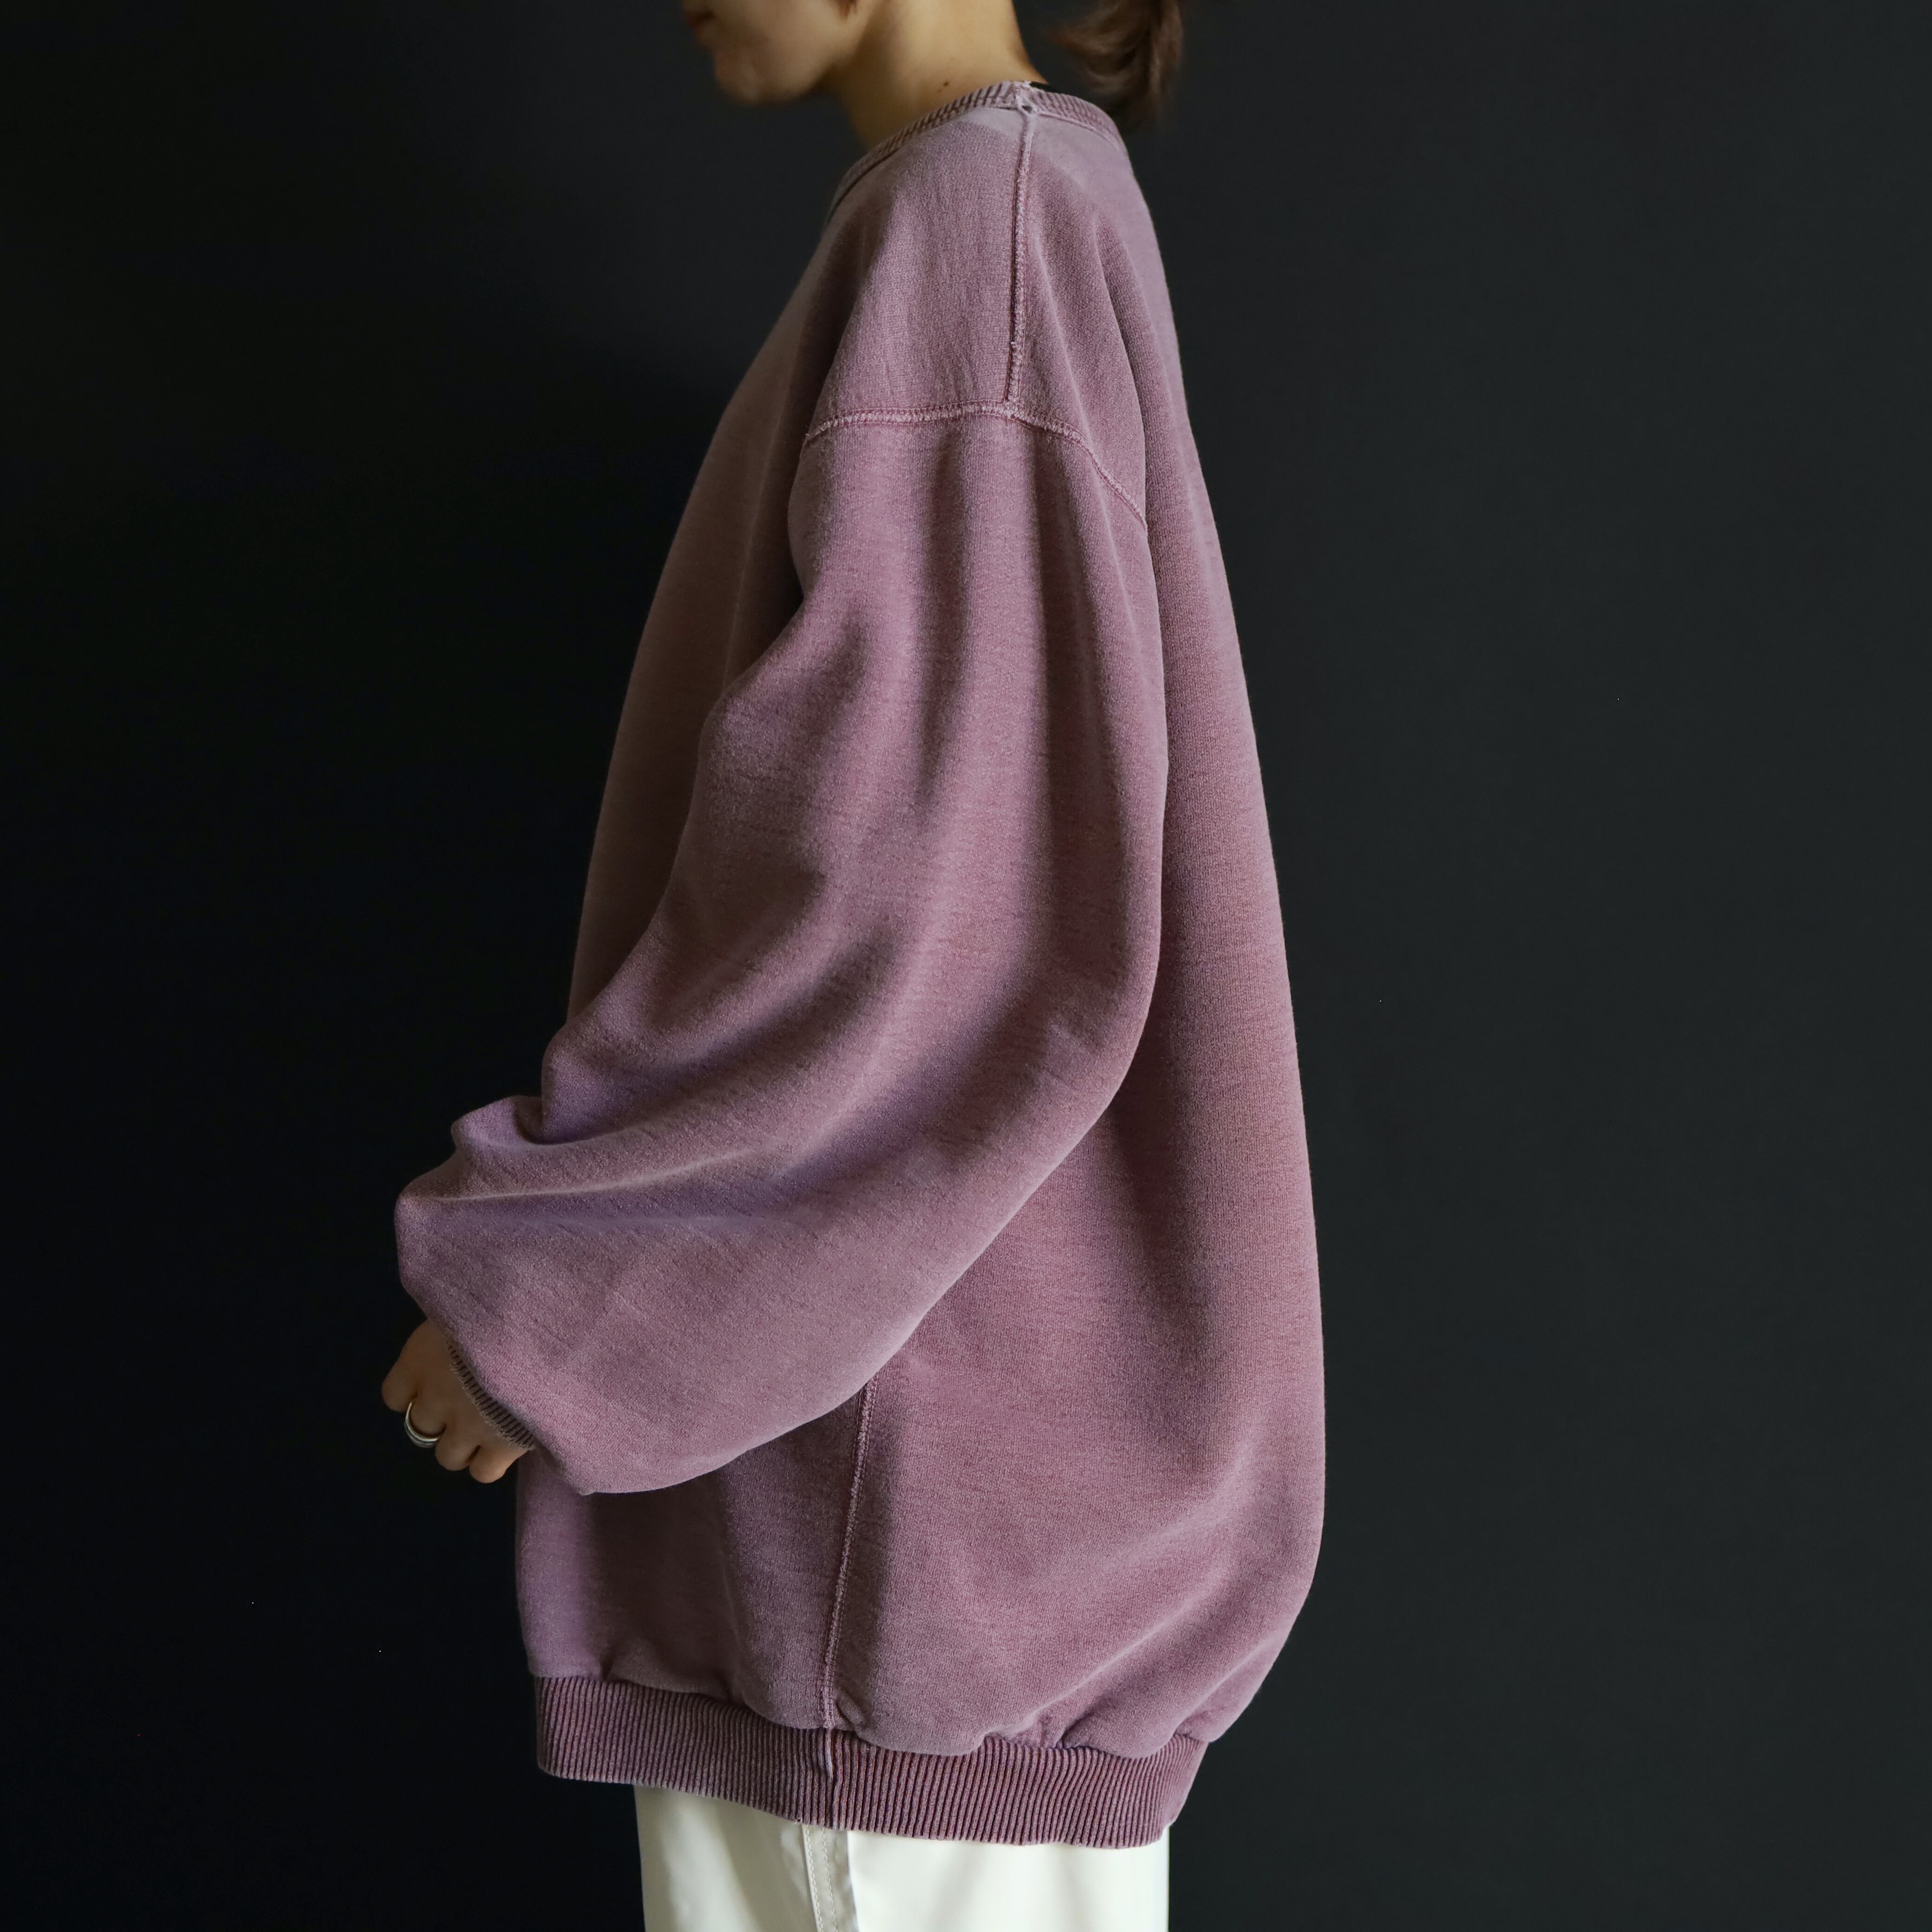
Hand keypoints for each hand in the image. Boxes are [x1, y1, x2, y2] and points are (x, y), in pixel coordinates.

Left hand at [380, 1320, 528, 1483]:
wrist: (546, 1328)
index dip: (416, 1393)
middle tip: (470, 1402)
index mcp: (420, 1359)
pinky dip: (491, 1462)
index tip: (437, 1383)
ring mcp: (466, 1426)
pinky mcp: (501, 1446)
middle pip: (421, 1428)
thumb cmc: (506, 1305)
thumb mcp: (467, 1306)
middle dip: (443, 1418)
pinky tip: (507, 1444)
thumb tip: (454, 1334)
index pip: (394, 1396)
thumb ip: (453, 1329)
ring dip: (465, 1444)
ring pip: (448, 1457)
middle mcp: (435, 1397)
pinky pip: (483, 1472)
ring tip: (489, 1427)